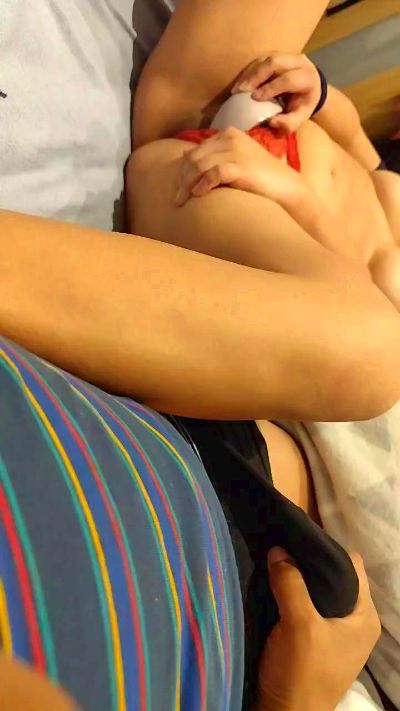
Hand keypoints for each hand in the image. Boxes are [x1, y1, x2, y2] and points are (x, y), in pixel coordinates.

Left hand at [175, 127, 301, 206]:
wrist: (287, 187)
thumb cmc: (261, 178)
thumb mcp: (235, 160)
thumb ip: (213, 155)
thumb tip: (185, 153)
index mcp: (228, 134)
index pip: (195, 151)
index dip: (184, 170)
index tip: (181, 188)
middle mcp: (230, 138)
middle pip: (193, 158)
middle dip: (182, 179)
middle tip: (178, 198)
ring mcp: (235, 151)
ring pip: (198, 166)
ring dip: (187, 185)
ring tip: (183, 201)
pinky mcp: (239, 166)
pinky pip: (212, 174)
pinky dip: (202, 185)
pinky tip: (198, 195)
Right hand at [232, 53, 321, 133]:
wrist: (311, 89)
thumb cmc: (304, 105)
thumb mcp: (301, 117)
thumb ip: (289, 123)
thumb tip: (271, 122)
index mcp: (307, 78)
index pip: (287, 79)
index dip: (270, 88)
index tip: (254, 98)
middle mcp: (298, 62)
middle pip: (274, 62)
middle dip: (256, 76)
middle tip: (241, 91)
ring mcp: (287, 55)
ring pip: (265, 59)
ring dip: (249, 74)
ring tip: (237, 89)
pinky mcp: (276, 55)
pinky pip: (260, 60)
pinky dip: (248, 72)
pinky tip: (240, 84)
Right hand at [255, 548, 380, 710]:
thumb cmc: (302, 673)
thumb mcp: (299, 625)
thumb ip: (291, 585)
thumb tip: (279, 550)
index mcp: (364, 616)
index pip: (352, 566)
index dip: (328, 550)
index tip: (298, 540)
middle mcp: (353, 621)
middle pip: (334, 577)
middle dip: (308, 562)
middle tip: (282, 547)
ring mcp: (333, 632)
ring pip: (316, 591)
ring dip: (297, 579)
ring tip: (275, 561)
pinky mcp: (313, 640)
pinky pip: (304, 606)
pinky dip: (290, 594)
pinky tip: (272, 584)